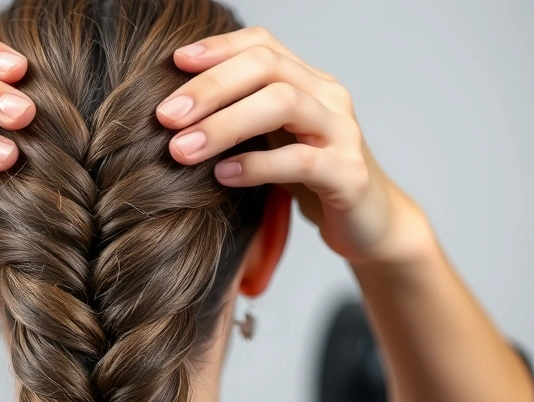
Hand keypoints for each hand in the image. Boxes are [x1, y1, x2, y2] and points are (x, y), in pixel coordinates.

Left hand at [157, 27, 433, 264]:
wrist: (369, 224)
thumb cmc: (308, 181)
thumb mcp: (270, 140)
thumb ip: (237, 118)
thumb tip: (169, 112)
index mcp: (307, 82)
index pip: (262, 45)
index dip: (218, 48)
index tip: (174, 62)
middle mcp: (327, 97)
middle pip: (266, 68)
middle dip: (210, 87)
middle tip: (165, 115)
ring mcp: (343, 133)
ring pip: (283, 104)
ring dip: (225, 124)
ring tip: (181, 150)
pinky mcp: (348, 174)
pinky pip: (301, 160)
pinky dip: (257, 165)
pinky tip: (223, 175)